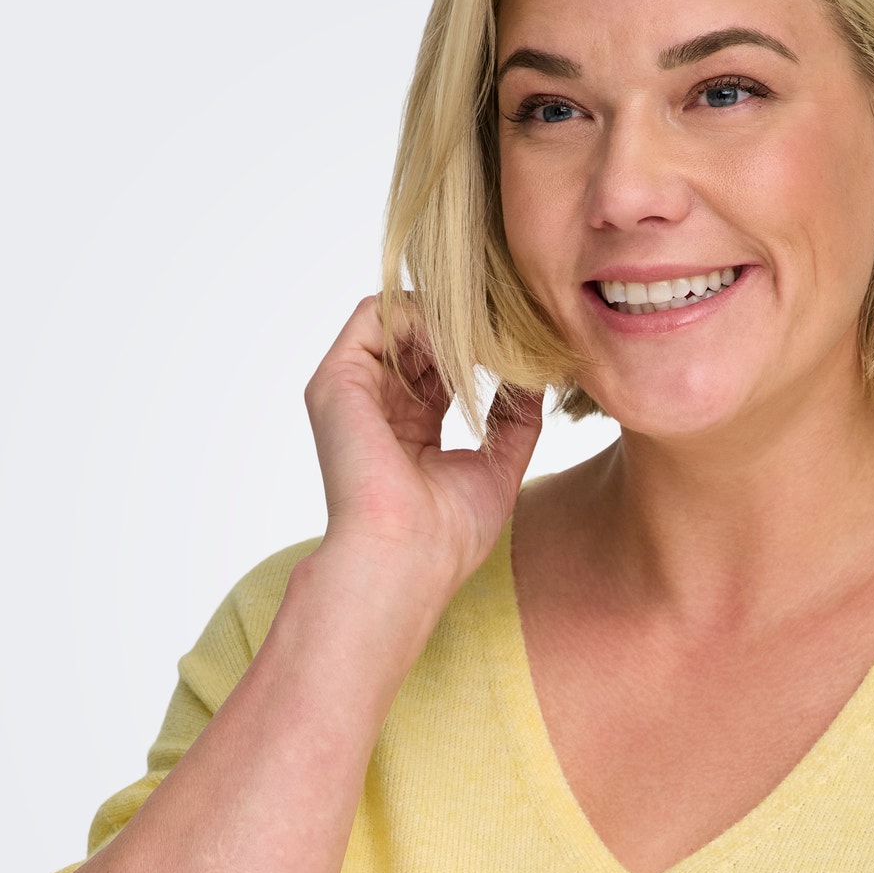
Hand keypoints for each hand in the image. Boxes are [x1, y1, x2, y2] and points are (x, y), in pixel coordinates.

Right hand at [304, 295, 542, 596]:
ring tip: (486, 333)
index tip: (520, 346)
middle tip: (510, 326)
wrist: (405, 559)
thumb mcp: (498, 467)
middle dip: (466, 326)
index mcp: (411, 433)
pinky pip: (375, 316)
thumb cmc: (447, 535)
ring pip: (399, 319)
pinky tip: (457, 341)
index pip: (443, 370)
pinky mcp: (337, 381)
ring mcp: (354, 393)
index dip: (480, 351)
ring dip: (446, 317)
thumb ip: (516, 421)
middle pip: (420, 339)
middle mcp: (378, 409)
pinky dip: (418, 313)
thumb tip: (536, 380)